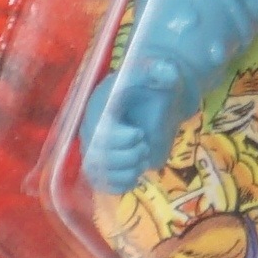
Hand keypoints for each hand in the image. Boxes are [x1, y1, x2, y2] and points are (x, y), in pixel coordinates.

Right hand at [80, 56, 188, 195]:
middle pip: (96, 155)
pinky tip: (135, 177)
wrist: (157, 98)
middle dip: (125, 157)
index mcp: (101, 104)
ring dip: (123, 172)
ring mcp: (96, 147)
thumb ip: (164, 71)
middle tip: (145, 148)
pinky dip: (118, 185)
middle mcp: (92, 126)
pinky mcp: (104, 164)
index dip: (118, 139)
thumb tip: (165, 73)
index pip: (97, 130)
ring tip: (142, 162)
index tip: (141, 134)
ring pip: (97, 171)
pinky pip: (100, 183)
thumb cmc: (157, 85)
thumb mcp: (163, 72)